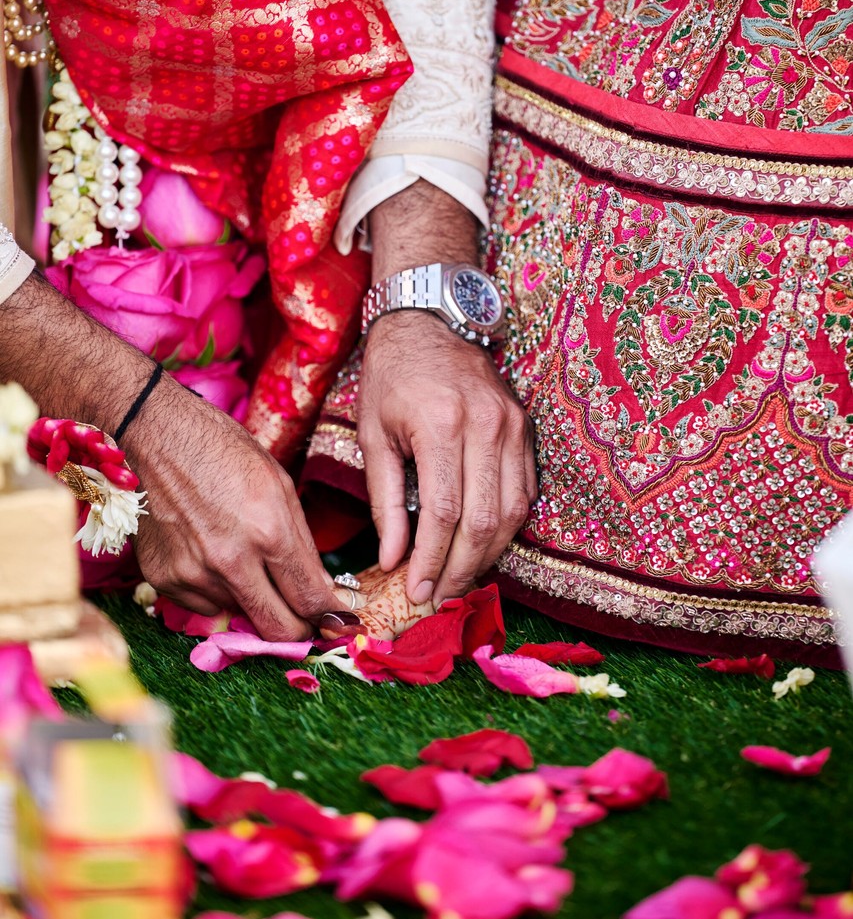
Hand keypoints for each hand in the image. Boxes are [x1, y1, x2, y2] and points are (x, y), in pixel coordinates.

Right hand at [126, 375, 347, 640]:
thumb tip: (323, 596)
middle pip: (277, 630)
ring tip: (238, 554)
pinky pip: (203, 605)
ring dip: (249, 598)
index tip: (337, 624)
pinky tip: (209, 552)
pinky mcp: (163, 578)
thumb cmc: (228, 453)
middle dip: (297, 629)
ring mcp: (192, 573)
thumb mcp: (282, 488)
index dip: (330, 619)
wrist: (162, 436)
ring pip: (239, 614)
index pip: (310, 601)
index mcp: (269, 532)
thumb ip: (304, 548)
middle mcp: (230, 561)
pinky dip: (214, 589)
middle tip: (303, 618)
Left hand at [357, 312, 536, 604]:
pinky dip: (506, 525)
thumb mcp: (374, 436)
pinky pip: (525, 490)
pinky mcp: (525, 427)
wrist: (429, 320)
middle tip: (441, 598)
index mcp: (441, 424)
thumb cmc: (391, 377)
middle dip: (463, 568)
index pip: (444, 513)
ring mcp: (512, 426)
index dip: (433, 560)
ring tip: (461, 579)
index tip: (417, 592)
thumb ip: (385, 501)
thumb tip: (391, 559)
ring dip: (489, 554)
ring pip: (513, 511)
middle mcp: (485, 425)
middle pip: (484, 520)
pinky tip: (483, 545)